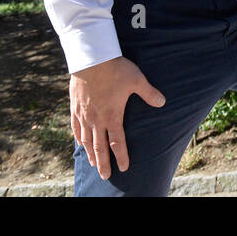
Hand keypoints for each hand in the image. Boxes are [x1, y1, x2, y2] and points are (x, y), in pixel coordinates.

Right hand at [70, 55, 165, 180]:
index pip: (117, 142)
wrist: (91, 59)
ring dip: (90, 153)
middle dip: (103, 163)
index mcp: (112, 116)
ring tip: (93, 164)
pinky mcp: (74, 107)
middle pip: (99, 147)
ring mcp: (84, 114)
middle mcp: (96, 119)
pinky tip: (79, 143)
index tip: (123, 167)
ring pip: (86, 140)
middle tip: (105, 176)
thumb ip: (149, 93)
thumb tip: (162, 102)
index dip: (121, 156)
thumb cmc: (116, 69)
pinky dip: (78, 137)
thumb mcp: (137, 80)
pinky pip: (75, 127)